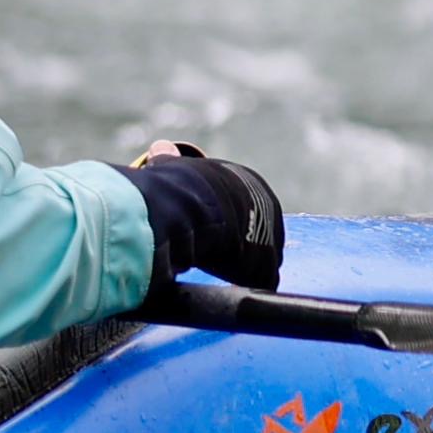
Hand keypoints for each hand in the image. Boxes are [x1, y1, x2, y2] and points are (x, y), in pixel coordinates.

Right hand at [122, 147, 284, 291]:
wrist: (185, 209)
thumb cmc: (173, 187)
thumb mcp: (173, 167)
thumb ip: (171, 163)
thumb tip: (160, 148)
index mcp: (250, 182)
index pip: (241, 206)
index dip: (219, 220)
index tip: (202, 228)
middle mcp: (268, 207)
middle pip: (251, 232)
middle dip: (231, 243)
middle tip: (204, 251)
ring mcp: (272, 237)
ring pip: (254, 257)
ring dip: (236, 265)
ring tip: (210, 267)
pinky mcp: (267, 265)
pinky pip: (256, 279)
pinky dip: (240, 284)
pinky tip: (221, 283)